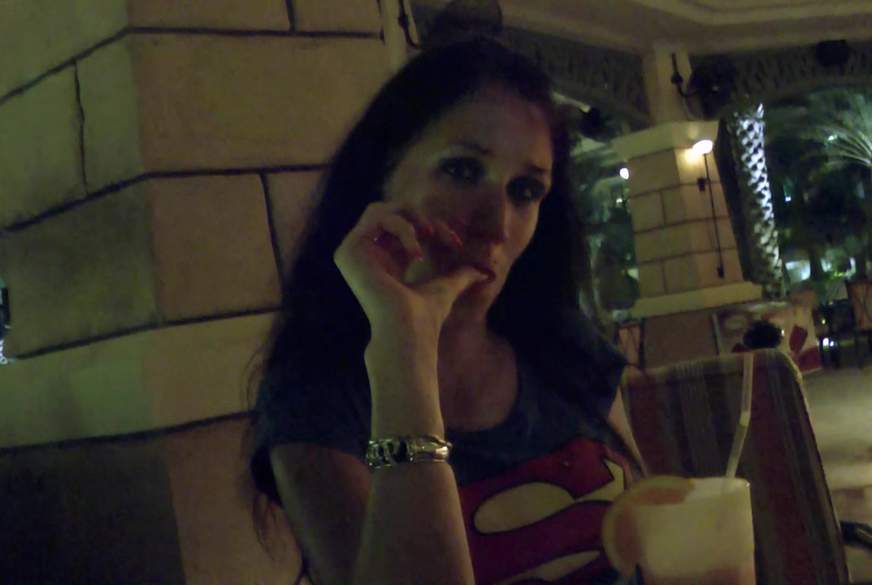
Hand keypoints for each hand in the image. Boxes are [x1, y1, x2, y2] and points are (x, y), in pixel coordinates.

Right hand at [333, 201, 489, 343]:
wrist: (410, 328)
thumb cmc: (425, 315)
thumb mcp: (446, 287)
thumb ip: (460, 275)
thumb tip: (484, 273)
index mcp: (385, 260)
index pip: (404, 226)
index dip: (431, 224)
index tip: (454, 239)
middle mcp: (367, 254)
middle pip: (390, 212)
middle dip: (421, 216)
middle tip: (441, 234)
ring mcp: (354, 252)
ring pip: (380, 209)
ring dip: (411, 218)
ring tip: (428, 235)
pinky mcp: (348, 250)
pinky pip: (376, 217)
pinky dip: (402, 227)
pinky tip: (416, 253)